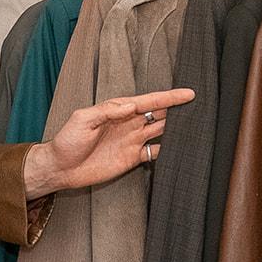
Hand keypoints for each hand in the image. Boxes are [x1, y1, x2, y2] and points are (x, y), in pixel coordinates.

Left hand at [23, 88, 194, 199]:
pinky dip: (167, 149)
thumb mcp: (82, 119)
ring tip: (197, 124)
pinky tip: (180, 148)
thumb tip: (130, 105)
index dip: (168, 97)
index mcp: (118, 111)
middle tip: (200, 106)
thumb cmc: (67, 141)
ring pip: (160, 130)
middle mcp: (128, 124)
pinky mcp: (131, 158)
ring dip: (176, 127)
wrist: (61, 168)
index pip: (148, 101)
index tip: (188, 94)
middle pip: (159, 113)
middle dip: (178, 108)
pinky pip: (154, 151)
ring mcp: (131, 141)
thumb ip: (106, 111)